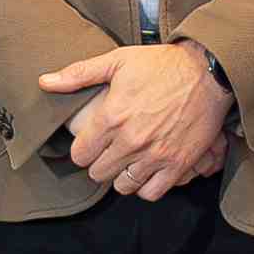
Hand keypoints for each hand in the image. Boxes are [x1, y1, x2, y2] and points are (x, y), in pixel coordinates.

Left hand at [40, 39, 232, 199]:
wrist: (208, 72)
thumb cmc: (162, 64)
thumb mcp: (117, 61)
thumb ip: (79, 74)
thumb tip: (44, 81)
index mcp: (111, 116)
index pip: (80, 154)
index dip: (83, 150)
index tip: (91, 144)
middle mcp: (131, 140)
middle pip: (98, 172)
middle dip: (100, 163)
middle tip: (109, 151)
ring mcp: (155, 155)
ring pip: (123, 185)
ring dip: (121, 176)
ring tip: (127, 162)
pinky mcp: (178, 164)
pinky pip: (151, 192)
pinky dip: (145, 187)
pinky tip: (146, 172)